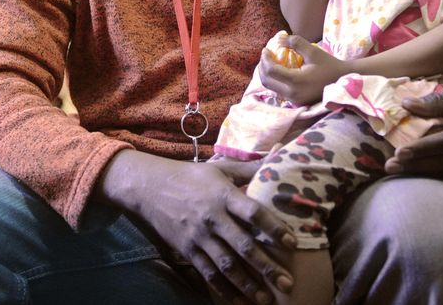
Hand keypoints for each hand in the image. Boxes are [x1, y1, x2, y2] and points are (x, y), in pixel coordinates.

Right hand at [99, 151, 295, 303]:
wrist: (149, 186)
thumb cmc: (190, 175)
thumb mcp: (220, 168)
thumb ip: (252, 166)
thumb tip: (282, 152)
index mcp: (223, 194)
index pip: (253, 212)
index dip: (274, 228)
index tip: (293, 243)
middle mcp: (212, 216)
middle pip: (243, 244)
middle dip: (267, 266)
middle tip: (287, 283)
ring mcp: (198, 235)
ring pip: (226, 264)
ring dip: (248, 284)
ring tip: (266, 299)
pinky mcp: (187, 249)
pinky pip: (208, 272)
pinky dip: (224, 289)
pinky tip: (239, 300)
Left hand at [258, 34, 347, 105]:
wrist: (343, 81)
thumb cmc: (329, 65)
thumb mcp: (313, 51)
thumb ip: (295, 43)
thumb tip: (279, 39)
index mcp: (296, 82)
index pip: (271, 71)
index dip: (265, 59)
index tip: (266, 49)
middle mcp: (292, 94)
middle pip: (266, 81)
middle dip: (262, 67)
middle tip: (265, 55)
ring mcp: (294, 100)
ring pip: (270, 87)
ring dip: (266, 73)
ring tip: (270, 61)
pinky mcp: (296, 101)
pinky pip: (278, 90)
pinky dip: (274, 79)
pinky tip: (278, 70)